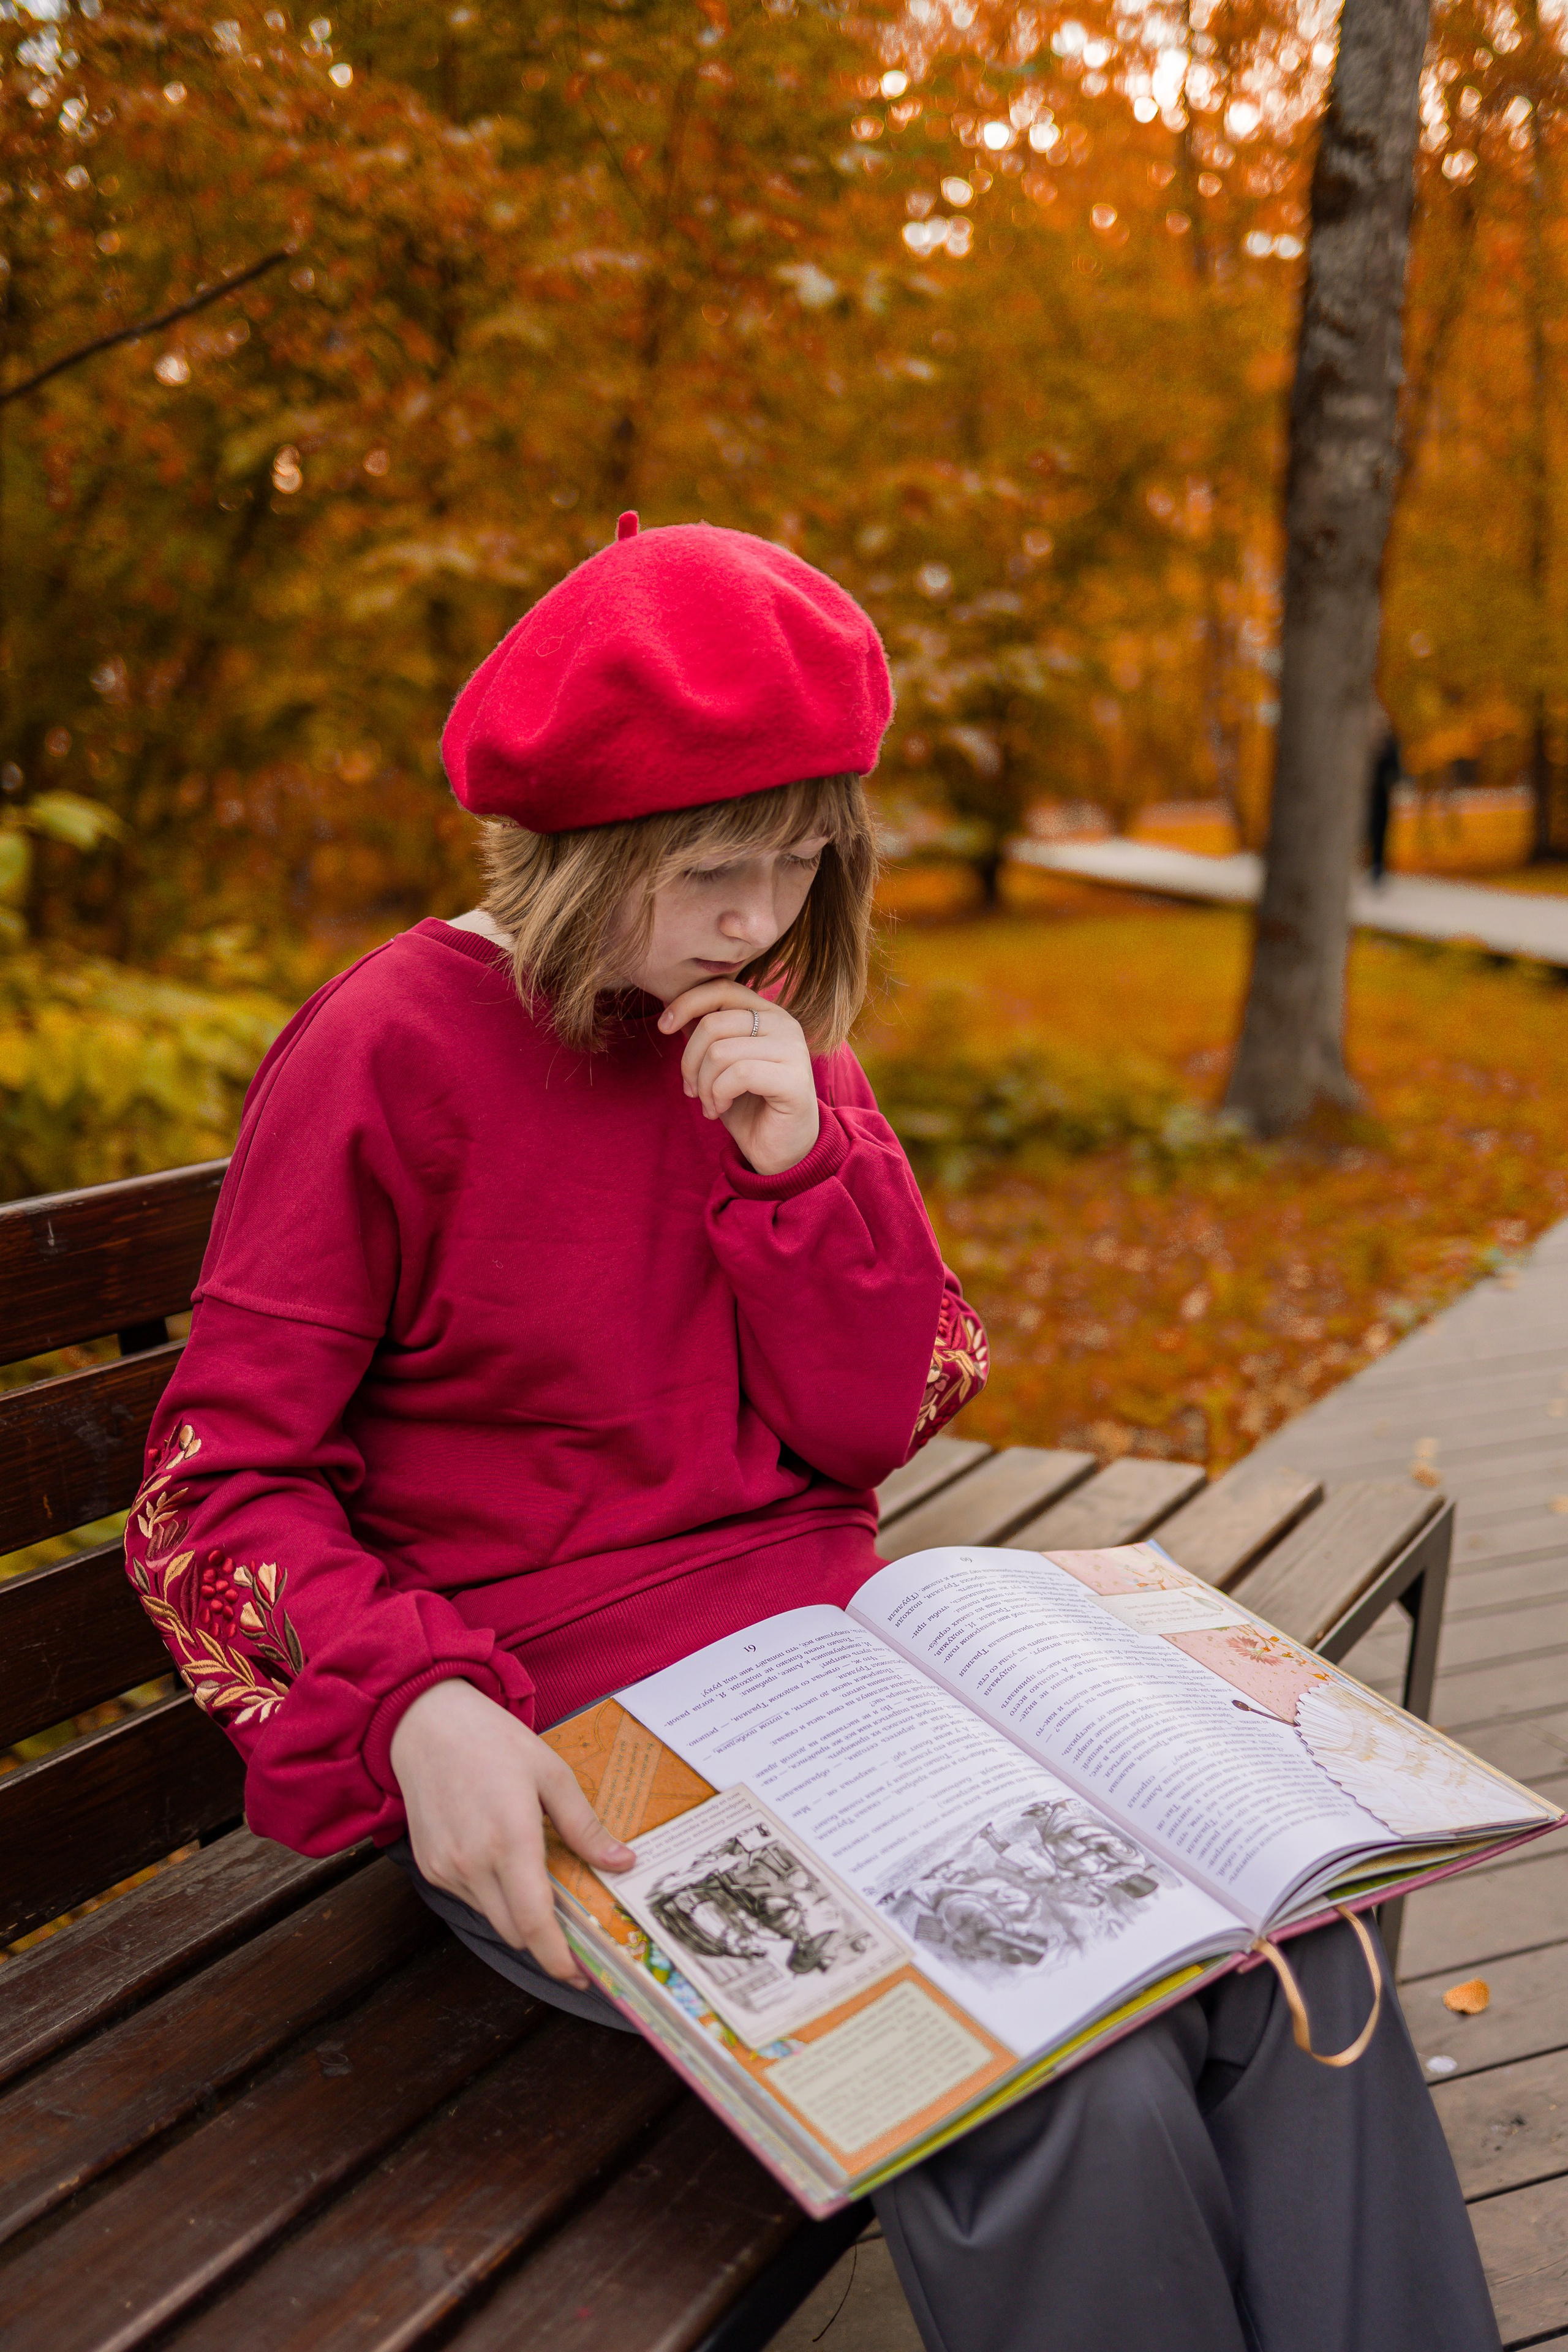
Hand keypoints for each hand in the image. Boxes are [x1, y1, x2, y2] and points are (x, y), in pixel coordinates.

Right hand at [389, 1677, 632, 1985]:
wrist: (425, 1724)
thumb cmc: (493, 1742)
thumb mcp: (551, 1774)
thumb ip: (585, 1826)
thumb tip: (622, 1862)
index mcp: (510, 1839)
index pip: (536, 1922)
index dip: (558, 1958)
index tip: (580, 1975)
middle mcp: (473, 1863)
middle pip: (515, 1931)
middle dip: (545, 1937)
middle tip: (572, 1923)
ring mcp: (446, 1869)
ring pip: (492, 1917)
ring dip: (517, 1912)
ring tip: (533, 1874)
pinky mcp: (429, 1867)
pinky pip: (470, 1897)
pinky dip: (491, 1892)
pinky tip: (499, 1856)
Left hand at [659, 980, 820, 1174]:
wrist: (781, 1150)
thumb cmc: (750, 1105)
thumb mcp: (720, 1065)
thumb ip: (706, 1035)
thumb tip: (673, 1011)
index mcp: (768, 1014)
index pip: (721, 989)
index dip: (686, 1003)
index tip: (663, 1028)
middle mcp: (785, 1025)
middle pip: (713, 1024)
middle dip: (690, 1061)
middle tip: (692, 1090)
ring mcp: (793, 1050)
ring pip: (720, 1052)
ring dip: (704, 1085)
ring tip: (710, 1104)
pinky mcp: (795, 1080)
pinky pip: (738, 1075)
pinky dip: (719, 1095)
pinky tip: (721, 1108)